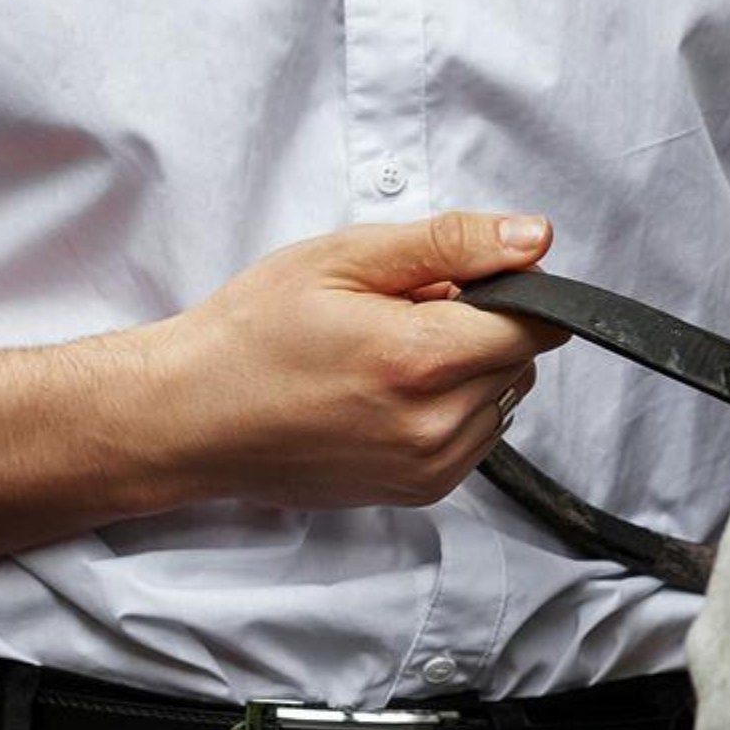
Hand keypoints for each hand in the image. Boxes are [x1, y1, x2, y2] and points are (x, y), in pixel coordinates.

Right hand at [156, 208, 570, 505]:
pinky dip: (450, 407)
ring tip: (388, 354)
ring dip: (468, 370)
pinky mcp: (419, 492)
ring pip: (502, 398)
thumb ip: (451, 244)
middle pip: (520, 360)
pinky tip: (387, 391)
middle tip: (402, 313)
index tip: (458, 280)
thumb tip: (533, 238)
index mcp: (420, 360)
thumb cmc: (254, 332)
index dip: (508, 288)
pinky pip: (476, 436)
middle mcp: (434, 425)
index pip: (537, 323)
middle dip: (481, 327)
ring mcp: (428, 468)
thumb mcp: (346, 258)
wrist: (192, 416)